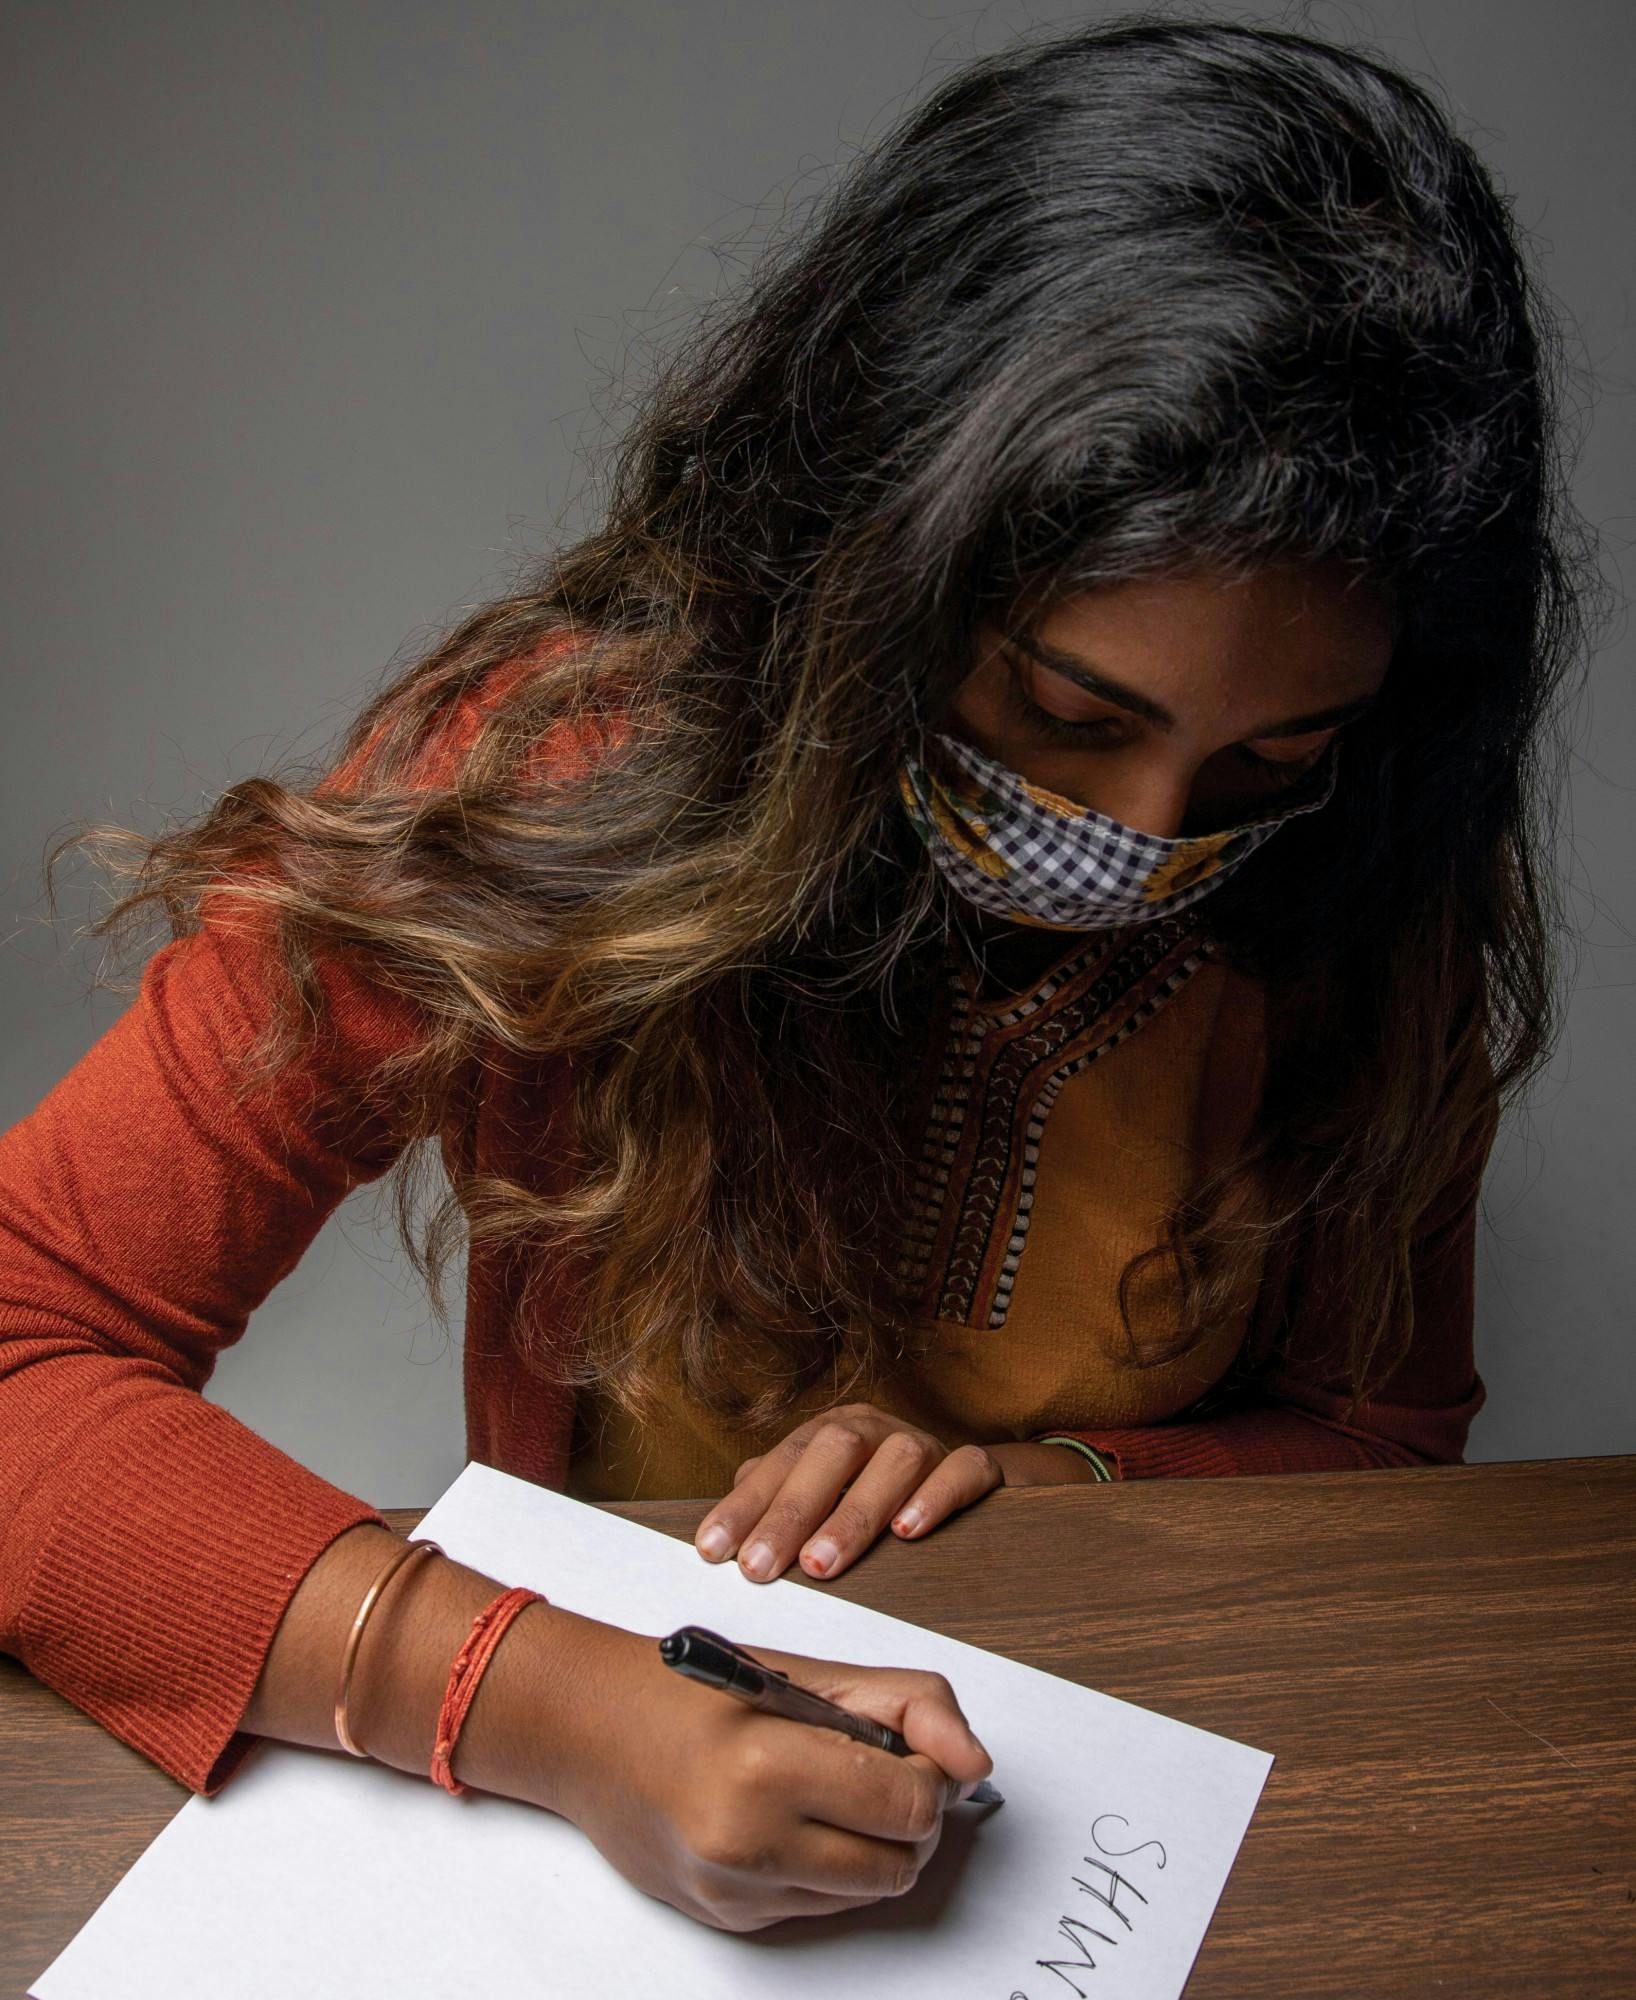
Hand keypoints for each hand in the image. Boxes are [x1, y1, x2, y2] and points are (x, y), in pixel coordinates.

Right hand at [542, 1613, 994, 1931]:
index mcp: (770, 1766)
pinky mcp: (732, 1920)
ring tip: (831, 1791)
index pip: (911, 1805)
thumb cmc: (693, 1693)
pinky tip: (791, 1819)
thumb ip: (910, 1705)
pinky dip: (826, 1867)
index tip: (909, 1751)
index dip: (927, 1776)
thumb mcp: (809, 1673)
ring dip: (871, 1846)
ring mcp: (738, 1892)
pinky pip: (821, 1907)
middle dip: (908, 1816)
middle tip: (877, 1771)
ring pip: (867, 1893)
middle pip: (900, 1863)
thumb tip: (975, 1764)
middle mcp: (751, 1842)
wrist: (590, 1734)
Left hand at [692, 1401, 1097, 1584]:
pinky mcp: (976, 1466)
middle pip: (831, 1452)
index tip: (714, 1551)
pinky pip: (964, 1469)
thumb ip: (775, 1505)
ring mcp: (927, 1444)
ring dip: (855, 1513)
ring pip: (896, 1459)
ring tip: (821, 1564)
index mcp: (830, 1434)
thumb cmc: (872, 1500)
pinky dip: (937, 1496)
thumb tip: (721, 1532)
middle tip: (759, 1568)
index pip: (781, 1462)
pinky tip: (908, 1532)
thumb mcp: (821, 1499)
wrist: (961, 1483)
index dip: (745, 1507)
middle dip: (790, 1512)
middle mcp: (875, 1430)